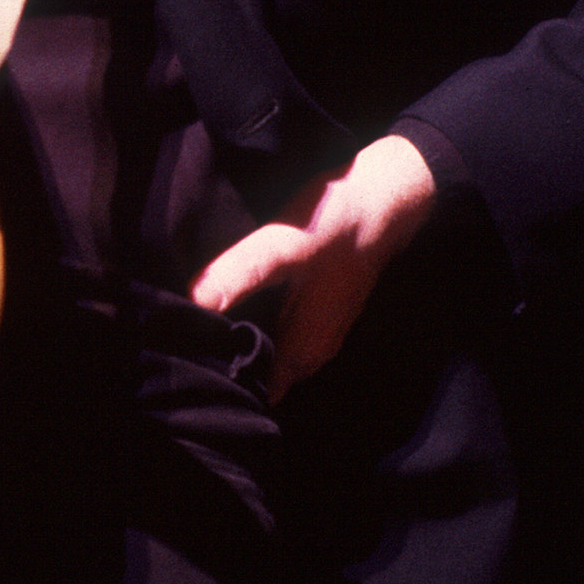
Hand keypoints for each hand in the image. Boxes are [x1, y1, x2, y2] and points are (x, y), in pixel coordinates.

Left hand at [189, 135, 437, 399]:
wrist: (386, 197)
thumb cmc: (338, 222)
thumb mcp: (287, 245)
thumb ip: (245, 271)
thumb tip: (197, 302)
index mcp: (309, 341)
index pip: (268, 386)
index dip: (237, 380)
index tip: (203, 365)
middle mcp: (319, 342)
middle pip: (275, 371)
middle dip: (241, 363)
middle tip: (198, 346)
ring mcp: (324, 323)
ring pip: (283, 351)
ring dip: (253, 345)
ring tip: (213, 331)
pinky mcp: (323, 302)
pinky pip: (290, 330)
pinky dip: (267, 326)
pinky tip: (244, 308)